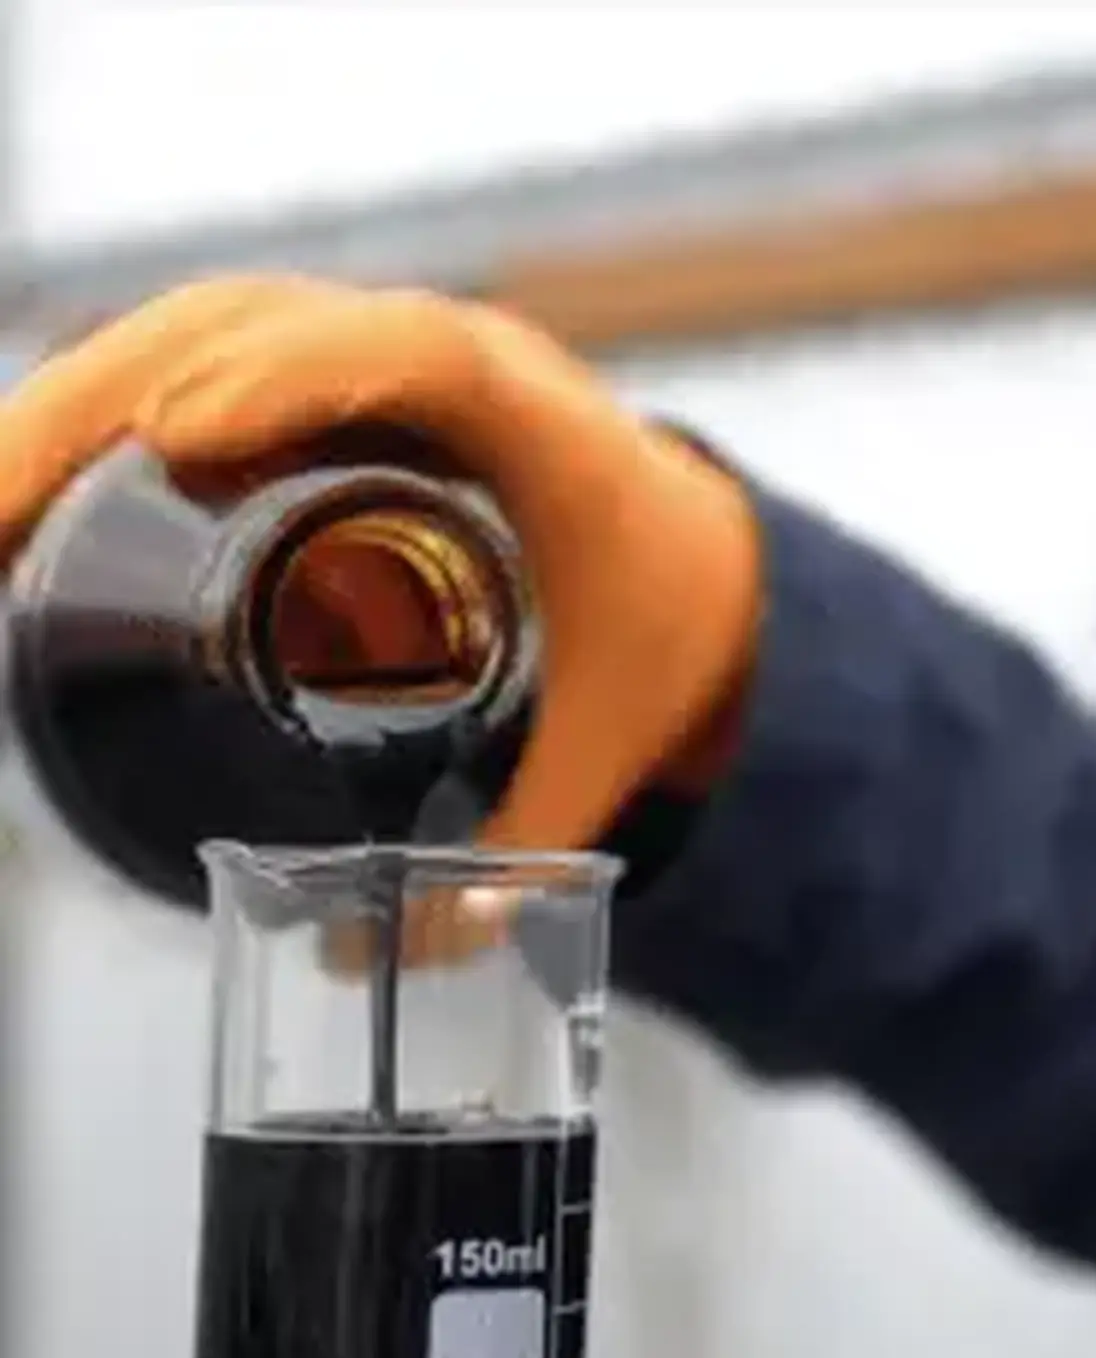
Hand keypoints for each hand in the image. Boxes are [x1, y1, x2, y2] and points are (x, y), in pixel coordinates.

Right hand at [0, 276, 762, 852]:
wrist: (688, 555)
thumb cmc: (654, 627)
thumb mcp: (612, 738)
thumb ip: (524, 846)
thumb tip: (395, 955)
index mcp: (543, 433)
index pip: (422, 357)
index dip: (302, 373)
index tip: (184, 437)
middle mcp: (456, 366)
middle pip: (264, 322)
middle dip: (109, 400)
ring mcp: (386, 358)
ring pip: (212, 326)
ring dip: (81, 398)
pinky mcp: (337, 380)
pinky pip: (212, 355)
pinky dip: (112, 404)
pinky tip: (37, 482)